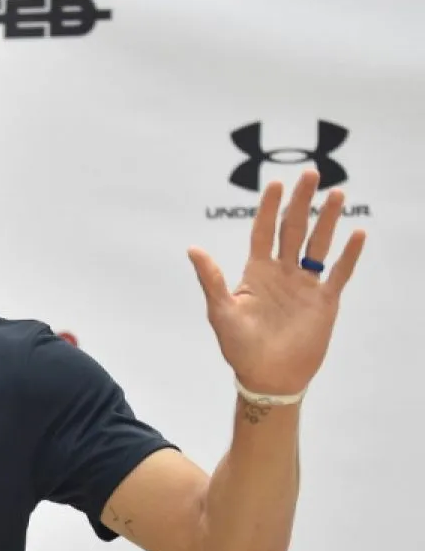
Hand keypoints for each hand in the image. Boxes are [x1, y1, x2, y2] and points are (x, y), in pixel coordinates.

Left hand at [187, 169, 365, 395]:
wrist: (268, 377)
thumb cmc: (239, 347)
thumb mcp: (221, 311)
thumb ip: (211, 279)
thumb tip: (192, 249)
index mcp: (256, 272)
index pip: (263, 231)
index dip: (268, 208)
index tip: (274, 184)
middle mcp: (282, 273)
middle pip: (293, 229)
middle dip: (301, 202)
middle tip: (309, 173)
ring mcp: (304, 285)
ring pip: (318, 245)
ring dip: (327, 220)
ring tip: (336, 194)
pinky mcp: (324, 301)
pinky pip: (339, 273)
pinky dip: (348, 254)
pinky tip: (357, 233)